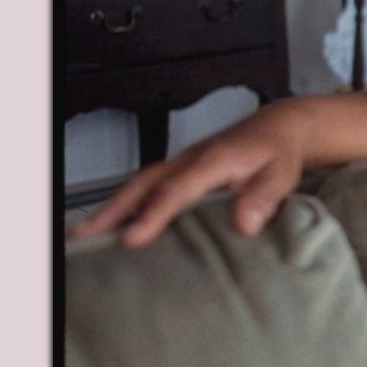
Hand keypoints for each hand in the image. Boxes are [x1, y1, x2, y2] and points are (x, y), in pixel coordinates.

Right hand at [66, 105, 306, 248]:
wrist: (276, 128)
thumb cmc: (278, 153)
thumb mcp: (282, 175)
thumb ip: (264, 198)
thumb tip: (244, 224)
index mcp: (214, 160)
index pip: (178, 189)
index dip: (154, 214)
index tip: (133, 238)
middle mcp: (191, 158)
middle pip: (145, 182)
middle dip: (114, 209)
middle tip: (85, 235)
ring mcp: (182, 162)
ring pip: (141, 183)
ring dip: (113, 206)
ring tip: (85, 233)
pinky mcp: (180, 168)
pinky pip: (148, 185)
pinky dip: (126, 202)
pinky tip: (114, 224)